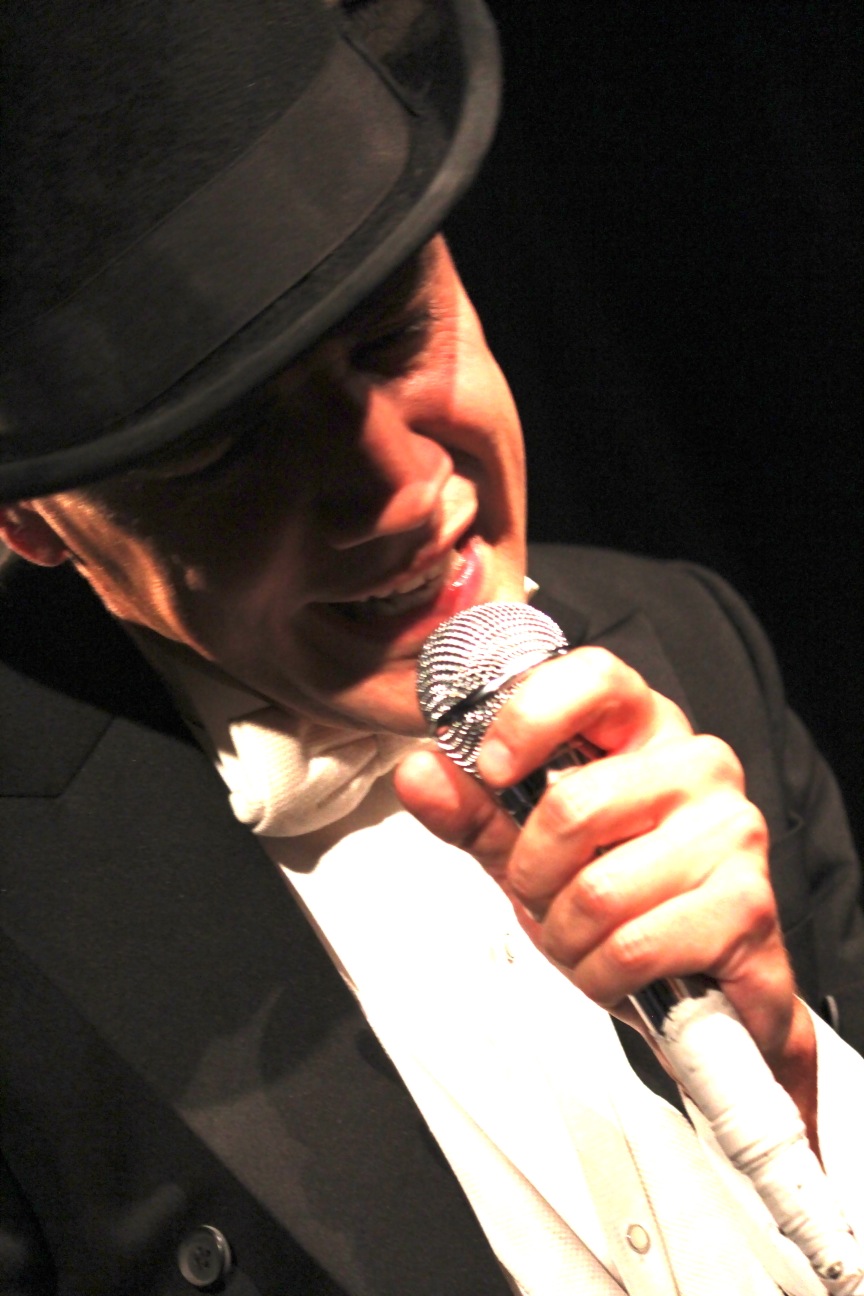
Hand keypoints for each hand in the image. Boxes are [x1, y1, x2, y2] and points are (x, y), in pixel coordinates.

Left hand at [395, 646, 816, 1137]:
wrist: (701, 993)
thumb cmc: (619, 905)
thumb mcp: (530, 852)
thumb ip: (475, 812)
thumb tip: (420, 772)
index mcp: (644, 731)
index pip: (594, 677)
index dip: (530, 715)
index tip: (492, 768)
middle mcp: (697, 765)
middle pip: (573, 804)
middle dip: (532, 874)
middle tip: (545, 897)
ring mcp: (731, 829)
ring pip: (598, 889)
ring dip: (567, 935)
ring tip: (588, 938)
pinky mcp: (748, 902)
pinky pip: (632, 944)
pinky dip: (603, 974)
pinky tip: (621, 971)